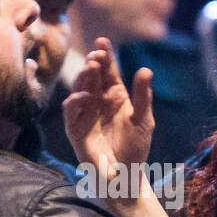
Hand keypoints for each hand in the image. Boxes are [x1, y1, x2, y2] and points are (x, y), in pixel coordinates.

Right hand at [61, 37, 153, 183]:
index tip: (102, 41)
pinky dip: (75, 101)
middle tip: (96, 53)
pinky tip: (85, 95)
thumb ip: (143, 96)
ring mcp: (85, 113)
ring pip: (79, 89)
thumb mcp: (143, 119)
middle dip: (93, 62)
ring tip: (91, 67)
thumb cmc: (135, 147)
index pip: (108, 71)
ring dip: (83, 77)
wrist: (124, 175)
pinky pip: (70, 111)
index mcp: (115, 95)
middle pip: (92, 76)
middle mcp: (98, 101)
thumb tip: (145, 69)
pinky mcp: (75, 128)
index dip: (105, 56)